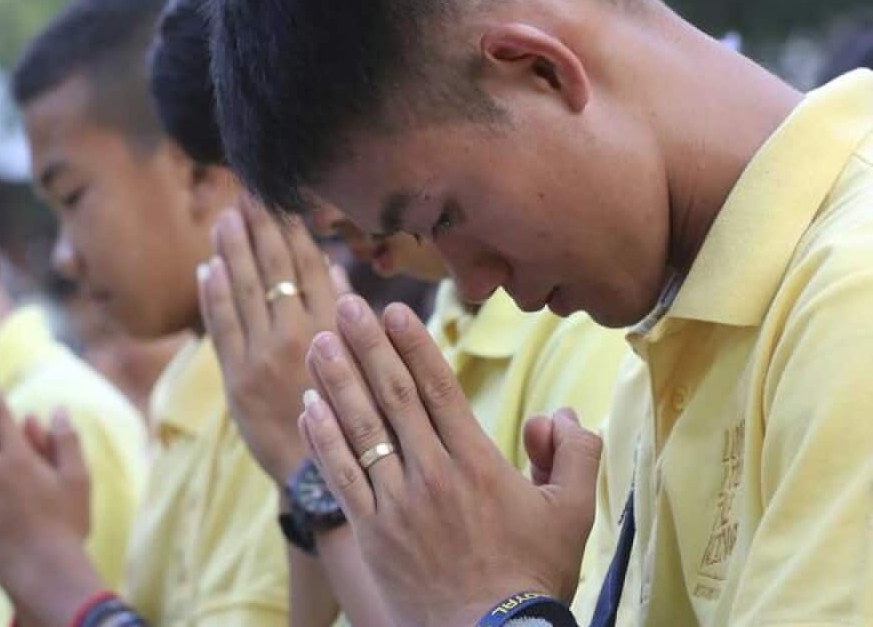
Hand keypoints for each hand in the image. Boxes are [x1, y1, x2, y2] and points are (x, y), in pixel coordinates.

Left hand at [199, 196, 350, 484]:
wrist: (320, 475)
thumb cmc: (351, 416)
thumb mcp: (360, 361)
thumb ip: (344, 312)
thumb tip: (335, 266)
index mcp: (333, 329)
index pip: (309, 265)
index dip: (292, 230)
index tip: (280, 199)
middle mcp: (298, 336)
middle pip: (274, 269)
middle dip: (259, 227)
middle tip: (247, 193)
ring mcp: (263, 356)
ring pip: (244, 291)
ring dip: (232, 251)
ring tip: (224, 219)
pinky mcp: (236, 378)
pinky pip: (221, 327)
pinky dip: (213, 295)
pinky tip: (206, 266)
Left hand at [300, 296, 600, 626]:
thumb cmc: (533, 576)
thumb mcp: (573, 512)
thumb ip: (575, 453)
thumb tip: (558, 414)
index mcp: (477, 463)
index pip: (438, 389)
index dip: (412, 345)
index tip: (393, 309)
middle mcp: (432, 475)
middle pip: (392, 397)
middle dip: (367, 346)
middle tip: (346, 305)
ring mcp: (396, 504)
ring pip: (360, 431)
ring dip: (335, 382)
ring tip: (317, 341)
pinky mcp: (372, 533)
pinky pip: (340, 477)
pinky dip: (321, 441)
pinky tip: (307, 407)